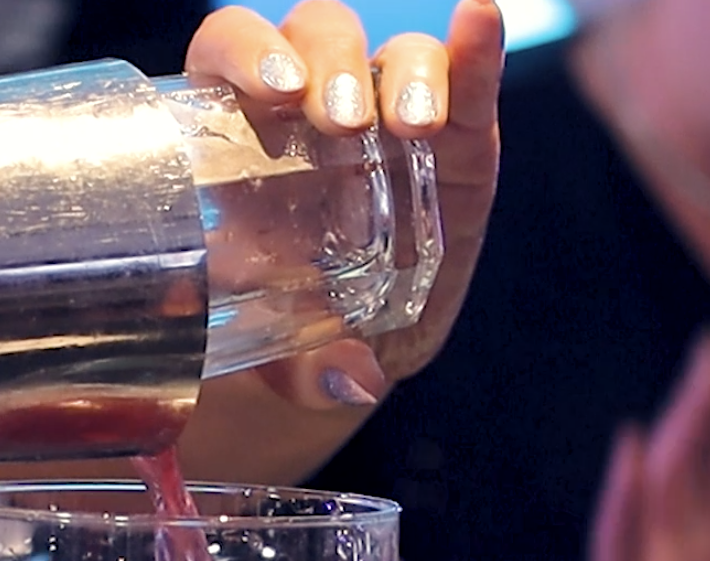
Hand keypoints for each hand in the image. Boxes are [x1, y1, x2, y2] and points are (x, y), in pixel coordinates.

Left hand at [182, 0, 505, 408]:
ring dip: (407, 72)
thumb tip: (352, 377)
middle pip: (316, 38)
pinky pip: (467, 84)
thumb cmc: (276, 339)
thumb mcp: (278, 358)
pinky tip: (481, 25)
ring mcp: (386, 119)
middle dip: (332, 64)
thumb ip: (306, 369)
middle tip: (340, 122)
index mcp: (236, 134)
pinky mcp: (456, 141)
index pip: (228, 50)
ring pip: (393, 52)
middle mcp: (311, 110)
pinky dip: (475, 57)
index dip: (245, 51)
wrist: (333, 360)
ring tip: (413, 124)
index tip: (271, 90)